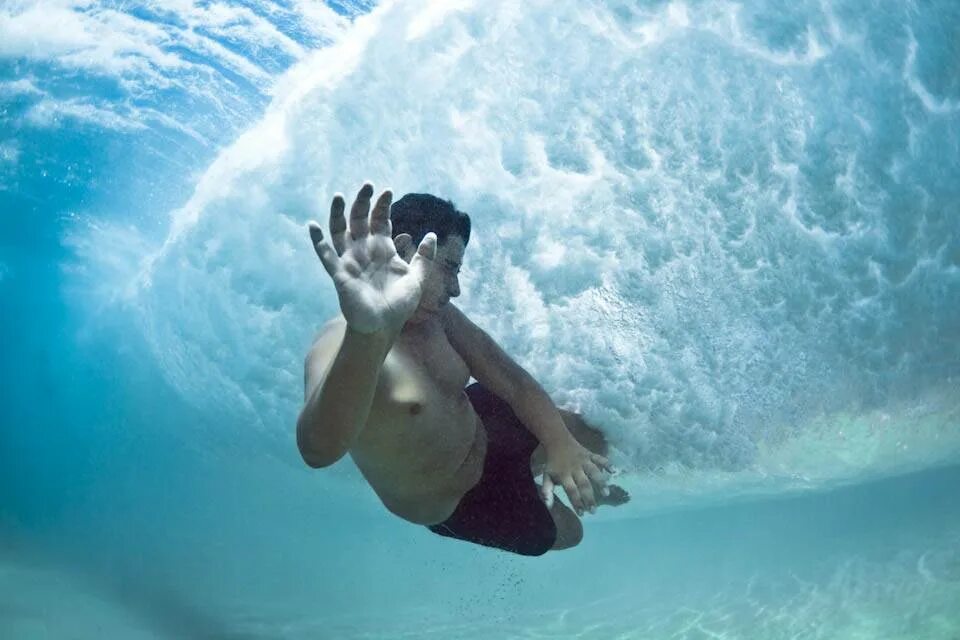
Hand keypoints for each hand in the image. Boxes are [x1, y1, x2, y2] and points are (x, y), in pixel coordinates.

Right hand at [308, 183, 436, 333]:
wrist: (383, 326)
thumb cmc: (399, 305)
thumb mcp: (417, 278)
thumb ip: (423, 257)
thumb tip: (432, 235)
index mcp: (383, 250)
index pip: (380, 221)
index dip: (382, 206)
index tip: (388, 191)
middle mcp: (364, 251)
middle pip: (360, 220)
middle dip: (363, 202)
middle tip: (367, 185)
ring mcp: (350, 261)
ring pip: (340, 232)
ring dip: (338, 214)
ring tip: (340, 195)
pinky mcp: (340, 274)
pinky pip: (326, 255)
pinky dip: (318, 241)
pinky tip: (312, 226)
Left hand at [539, 440, 613, 515]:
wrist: (557, 441)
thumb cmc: (553, 463)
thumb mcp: (546, 476)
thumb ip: (547, 491)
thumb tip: (549, 507)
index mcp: (564, 475)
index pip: (571, 490)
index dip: (577, 502)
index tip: (582, 514)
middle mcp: (575, 469)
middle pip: (584, 484)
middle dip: (589, 498)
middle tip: (594, 510)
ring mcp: (584, 461)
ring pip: (594, 472)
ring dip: (601, 482)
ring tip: (606, 494)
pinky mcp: (590, 454)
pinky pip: (600, 459)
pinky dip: (607, 464)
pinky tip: (614, 471)